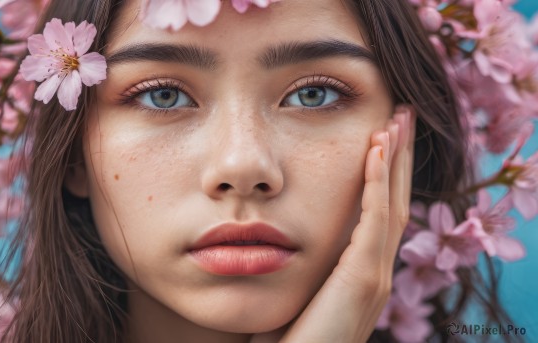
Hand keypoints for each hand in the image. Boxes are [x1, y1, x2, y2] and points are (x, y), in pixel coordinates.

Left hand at [251, 106, 415, 342]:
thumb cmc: (285, 338)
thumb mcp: (296, 289)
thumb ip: (301, 261)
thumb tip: (280, 233)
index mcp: (361, 270)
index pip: (380, 210)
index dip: (384, 171)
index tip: (381, 133)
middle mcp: (375, 269)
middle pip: (395, 199)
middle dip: (398, 156)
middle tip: (401, 114)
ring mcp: (374, 275)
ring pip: (393, 203)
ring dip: (394, 159)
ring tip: (397, 118)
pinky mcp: (363, 279)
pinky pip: (376, 220)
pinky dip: (377, 183)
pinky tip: (374, 149)